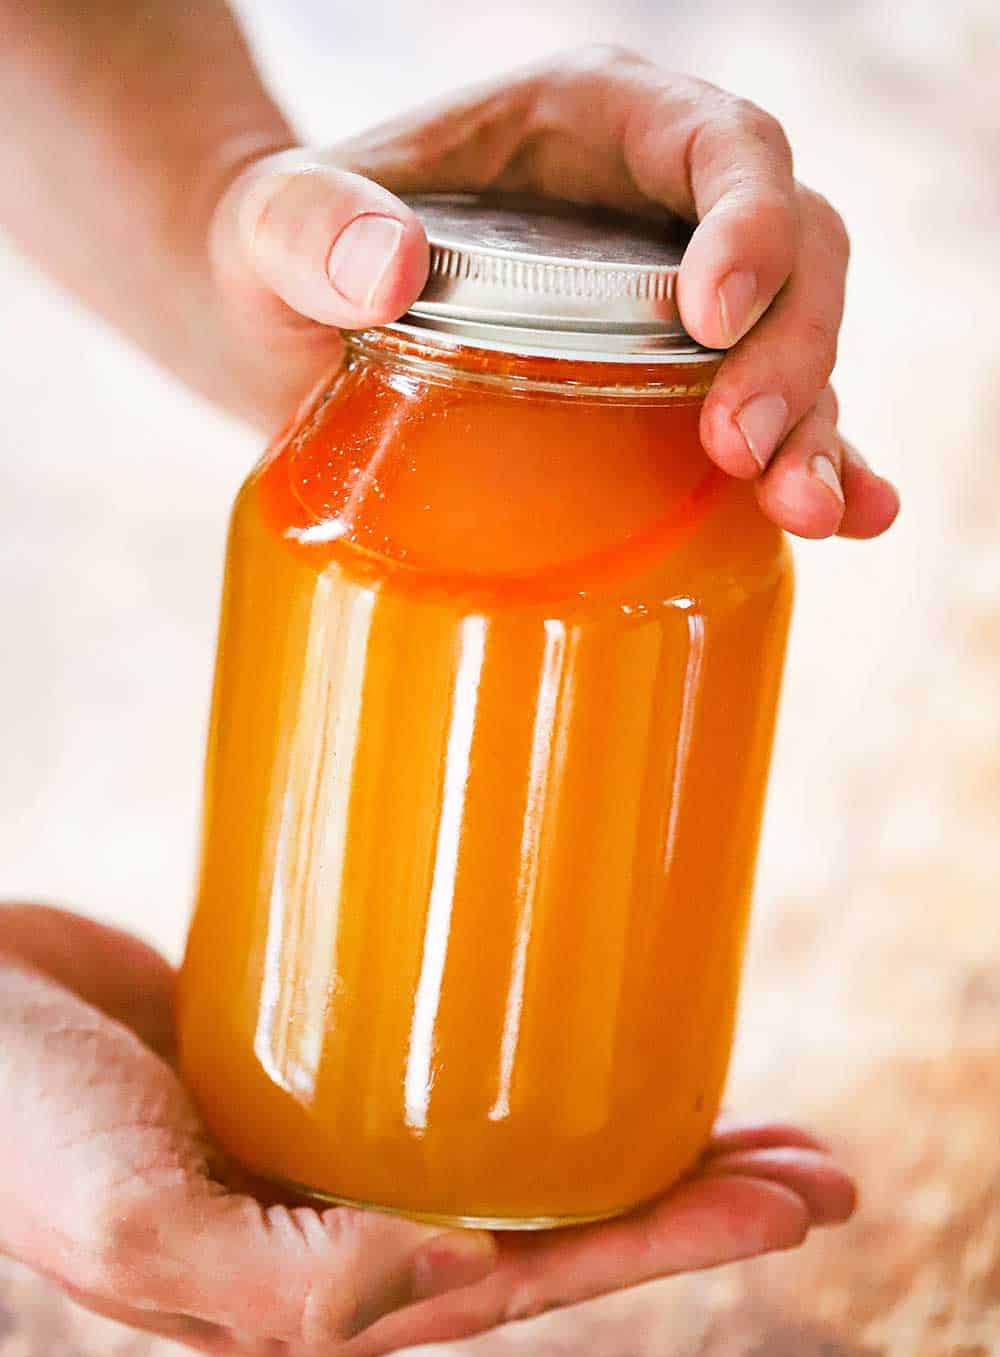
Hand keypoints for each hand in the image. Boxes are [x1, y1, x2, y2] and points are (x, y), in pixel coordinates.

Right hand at [0, 903, 854, 1356]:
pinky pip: (461, 1077)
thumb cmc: (16, 1123)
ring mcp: (339, 1149)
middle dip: (690, 1201)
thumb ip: (275, 1284)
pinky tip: (593, 1031)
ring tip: (746, 1105)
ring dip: (635, 1134)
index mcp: (320, 1298)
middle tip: (817, 1162)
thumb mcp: (127, 1223)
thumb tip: (448, 1285)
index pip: (535, 1284)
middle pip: (555, 1224)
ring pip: (521, 1150)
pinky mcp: (324, 1068)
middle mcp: (345, 1234)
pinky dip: (543, 1062)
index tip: (789, 1202)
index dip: (669, 1246)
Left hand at [204, 47, 897, 540]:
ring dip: (817, 425)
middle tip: (736, 451)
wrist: (287, 335)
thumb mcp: (270, 230)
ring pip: (799, 340)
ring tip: (803, 510)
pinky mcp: (672, 389)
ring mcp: (676, 301)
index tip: (707, 318)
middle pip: (792, 250)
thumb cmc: (282, 259)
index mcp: (592, 122)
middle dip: (789, 348)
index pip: (720, 144)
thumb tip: (390, 268)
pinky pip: (773, 414)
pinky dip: (818, 462)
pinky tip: (850, 516)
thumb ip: (308, 227)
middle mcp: (659, 205)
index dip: (745, 222)